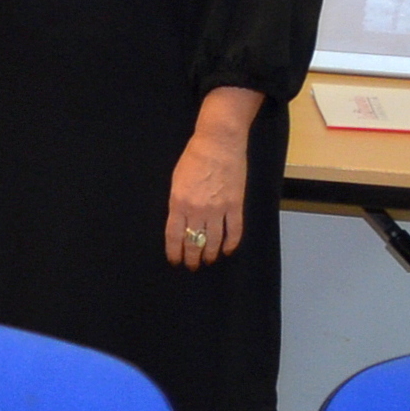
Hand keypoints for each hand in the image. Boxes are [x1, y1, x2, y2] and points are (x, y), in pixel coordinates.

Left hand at [167, 129, 247, 269]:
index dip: (174, 251)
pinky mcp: (235, 205)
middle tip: (192, 266)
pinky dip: (230, 244)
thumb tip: (179, 222)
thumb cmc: (194, 158)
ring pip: (213, 240)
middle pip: (193, 241)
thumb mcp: (176, 180)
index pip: (174, 235)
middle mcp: (197, 209)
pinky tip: (226, 251)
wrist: (218, 144)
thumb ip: (177, 203)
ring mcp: (218, 209)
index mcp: (178, 202)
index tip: (175, 261)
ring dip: (209, 254)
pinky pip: (234, 231)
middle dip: (192, 257)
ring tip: (208, 261)